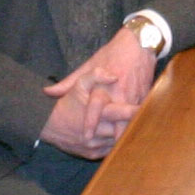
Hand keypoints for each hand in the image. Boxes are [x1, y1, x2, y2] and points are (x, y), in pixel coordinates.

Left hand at [42, 33, 153, 157]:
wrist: (139, 43)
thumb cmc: (112, 54)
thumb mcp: (89, 65)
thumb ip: (69, 82)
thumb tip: (49, 92)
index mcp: (103, 86)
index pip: (96, 107)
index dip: (91, 122)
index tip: (86, 137)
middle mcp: (119, 93)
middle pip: (116, 121)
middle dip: (111, 138)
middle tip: (103, 151)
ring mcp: (134, 97)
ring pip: (131, 122)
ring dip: (125, 135)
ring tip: (118, 149)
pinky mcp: (145, 98)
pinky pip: (141, 117)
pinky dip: (136, 126)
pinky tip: (132, 138)